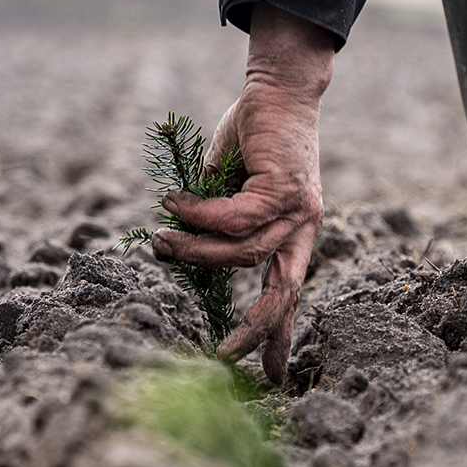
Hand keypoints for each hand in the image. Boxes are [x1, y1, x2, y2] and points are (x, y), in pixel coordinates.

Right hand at [153, 4, 333, 382]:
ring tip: (163, 241)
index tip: (271, 377)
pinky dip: (199, 215)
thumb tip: (179, 246)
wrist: (279, 88)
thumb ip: (214, 219)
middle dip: (255, 331)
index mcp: (295, 236)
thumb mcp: (230, 187)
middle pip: (284, 295)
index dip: (279, 337)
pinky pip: (234, 218)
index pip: (290, 295)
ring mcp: (299, 211)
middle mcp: (303, 230)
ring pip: (242, 253)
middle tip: (223, 357)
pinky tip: (175, 203)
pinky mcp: (285, 190)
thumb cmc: (254, 133)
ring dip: (196, 251)